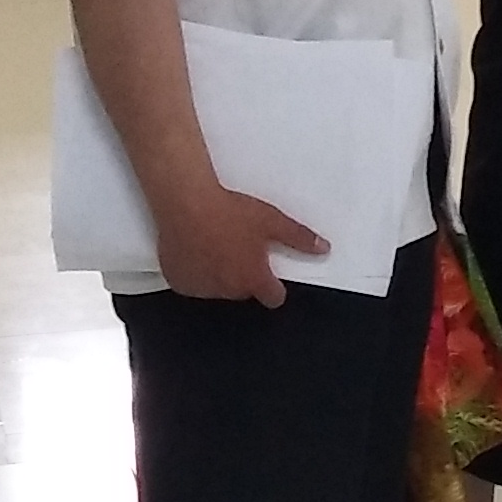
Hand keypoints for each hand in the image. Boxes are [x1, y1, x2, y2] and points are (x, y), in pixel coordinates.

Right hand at [151, 183, 332, 306]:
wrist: (187, 203)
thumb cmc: (227, 212)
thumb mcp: (272, 221)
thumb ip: (299, 238)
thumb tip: (321, 248)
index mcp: (253, 279)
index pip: (273, 298)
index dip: (274, 287)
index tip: (271, 279)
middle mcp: (228, 289)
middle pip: (243, 290)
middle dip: (243, 274)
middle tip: (239, 247)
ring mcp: (202, 288)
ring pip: (217, 287)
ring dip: (219, 274)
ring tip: (216, 244)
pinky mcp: (179, 282)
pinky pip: (192, 283)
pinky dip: (194, 272)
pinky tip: (196, 250)